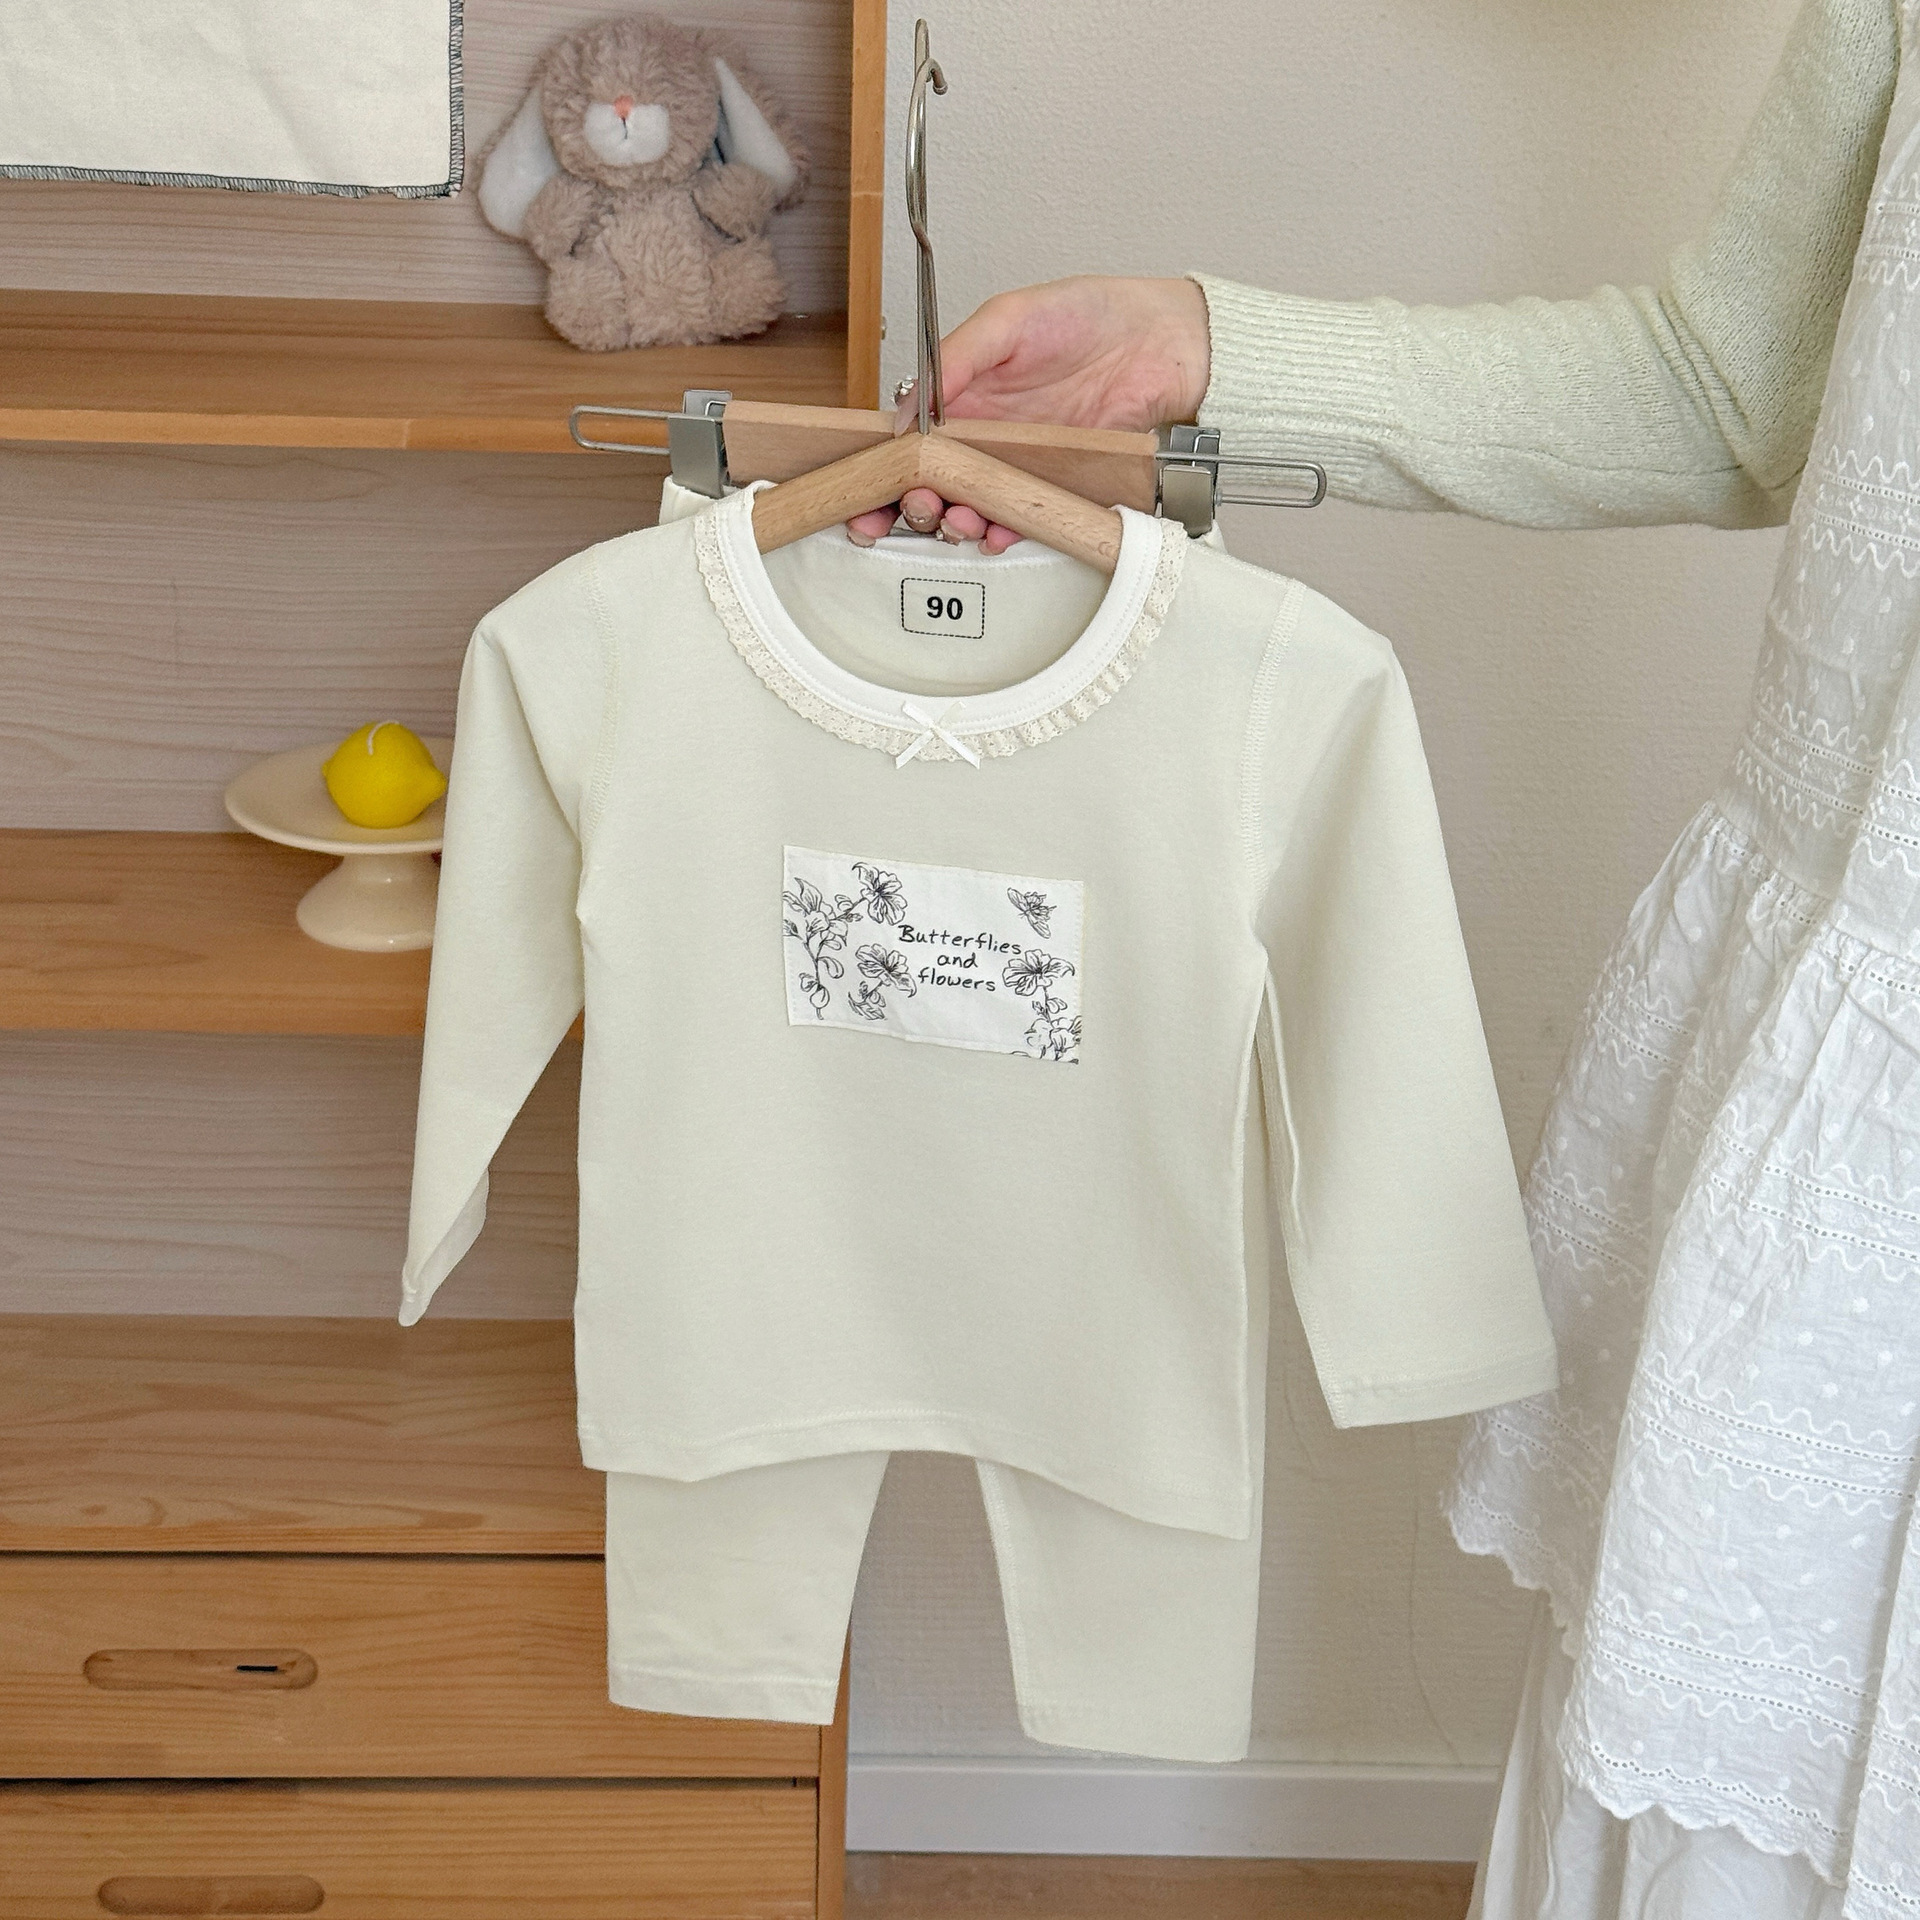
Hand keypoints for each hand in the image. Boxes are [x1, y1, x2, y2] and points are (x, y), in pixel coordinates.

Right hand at [847, 275, 1210, 551]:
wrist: (1167, 341)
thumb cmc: (1093, 315)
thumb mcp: (1010, 318)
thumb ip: (954, 359)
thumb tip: (906, 407)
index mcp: (965, 397)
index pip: (909, 442)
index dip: (882, 471)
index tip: (861, 494)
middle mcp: (988, 437)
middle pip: (933, 485)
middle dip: (912, 506)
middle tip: (914, 508)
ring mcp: (1023, 465)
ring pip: (973, 508)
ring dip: (956, 522)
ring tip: (956, 518)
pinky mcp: (1059, 487)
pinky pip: (1023, 519)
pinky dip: (1005, 530)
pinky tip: (997, 529)